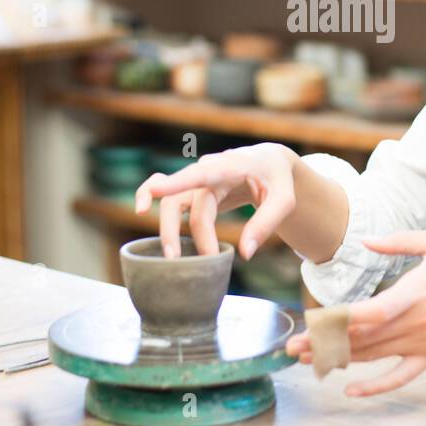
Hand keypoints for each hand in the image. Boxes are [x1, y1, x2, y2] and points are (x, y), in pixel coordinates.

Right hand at [133, 143, 297, 259]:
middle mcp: (209, 168)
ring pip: (172, 201)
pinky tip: (141, 208)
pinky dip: (149, 194)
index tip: (155, 192)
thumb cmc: (278, 181)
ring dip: (169, 229)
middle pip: (186, 200)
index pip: (204, 173)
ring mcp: (199, 177)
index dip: (178, 182)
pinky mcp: (194, 187)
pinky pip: (167, 190)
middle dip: (187, 232)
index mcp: (233, 165)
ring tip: (174, 258)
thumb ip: (266, 224)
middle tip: (199, 261)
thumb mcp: (285, 200)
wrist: (270, 164)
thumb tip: (244, 253)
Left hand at [286, 228, 425, 396]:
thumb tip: (365, 240)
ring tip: (308, 360)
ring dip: (339, 360)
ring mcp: (422, 345)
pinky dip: (375, 386)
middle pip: (362, 338)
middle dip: (325, 343)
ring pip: (373, 356)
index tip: (314, 321)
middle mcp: (415, 323)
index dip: (341, 320)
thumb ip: (399, 241)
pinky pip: (399, 377)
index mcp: (415, 292)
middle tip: (293, 346)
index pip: (371, 312)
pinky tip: (351, 389)